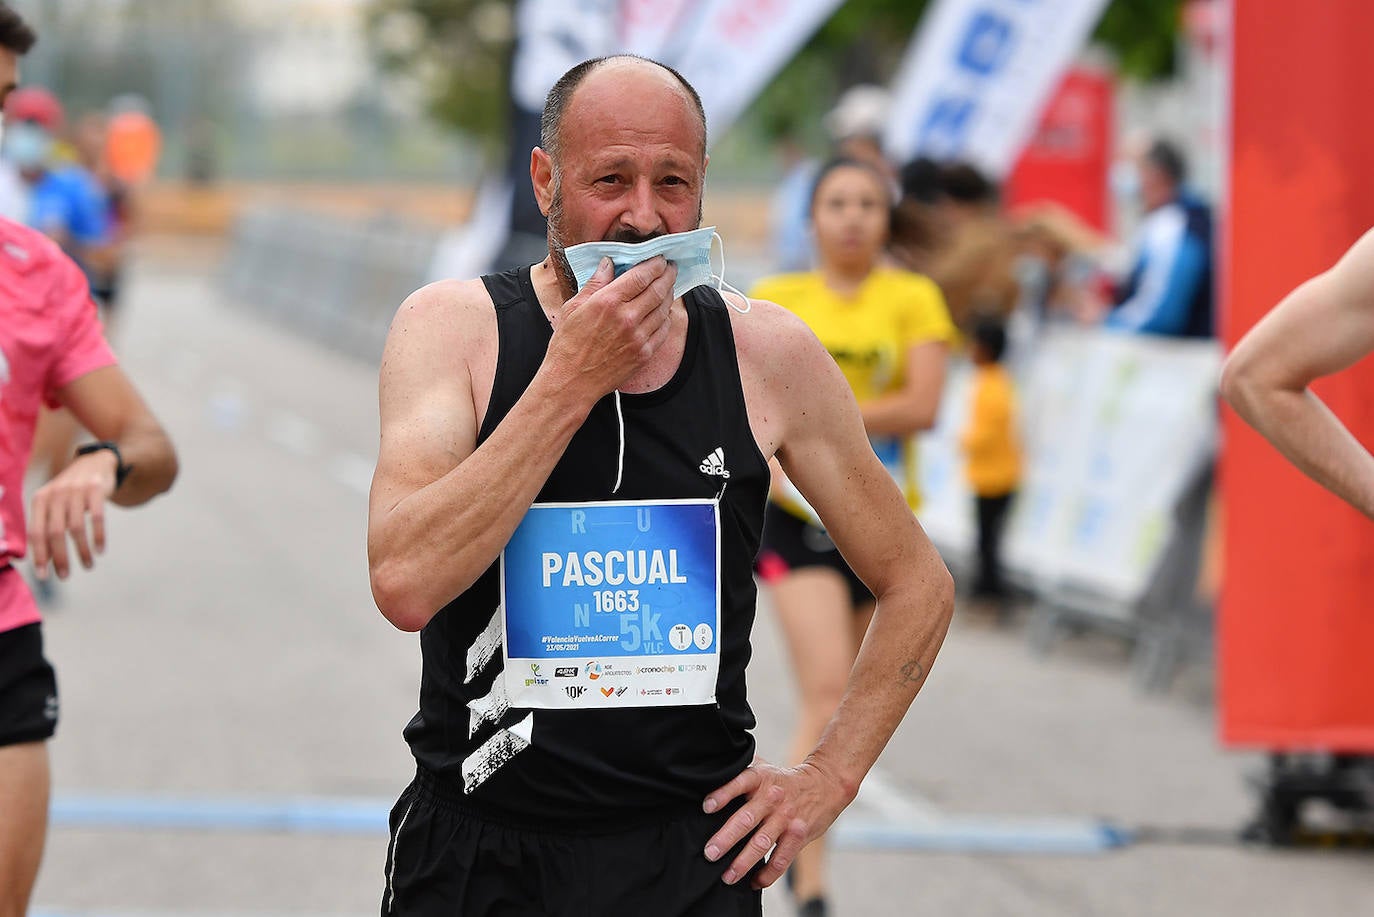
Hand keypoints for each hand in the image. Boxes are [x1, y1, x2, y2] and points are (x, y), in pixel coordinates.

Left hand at [28, 450, 117, 579]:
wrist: (95, 462)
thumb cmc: (71, 491)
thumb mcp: (54, 504)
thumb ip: (47, 527)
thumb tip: (44, 560)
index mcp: (40, 500)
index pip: (36, 532)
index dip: (39, 556)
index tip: (44, 576)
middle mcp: (55, 494)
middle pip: (55, 533)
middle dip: (60, 558)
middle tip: (65, 575)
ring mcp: (76, 491)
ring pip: (76, 528)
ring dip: (82, 551)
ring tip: (87, 565)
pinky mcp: (96, 489)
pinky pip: (97, 518)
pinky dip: (98, 537)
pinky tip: (100, 550)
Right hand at [545, 255, 676, 398]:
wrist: (571, 382)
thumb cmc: (567, 345)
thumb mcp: (573, 307)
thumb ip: (594, 283)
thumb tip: (608, 263)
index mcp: (608, 302)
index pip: (641, 275)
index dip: (655, 264)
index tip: (659, 259)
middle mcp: (627, 318)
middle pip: (658, 289)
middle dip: (667, 275)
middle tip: (670, 268)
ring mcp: (638, 337)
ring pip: (664, 309)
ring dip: (669, 294)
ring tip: (667, 286)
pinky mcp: (644, 354)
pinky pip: (663, 330)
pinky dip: (666, 317)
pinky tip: (663, 311)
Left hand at [701, 757, 853, 889]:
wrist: (824, 784)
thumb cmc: (783, 780)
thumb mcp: (763, 768)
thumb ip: (740, 773)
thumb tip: (708, 777)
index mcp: (760, 778)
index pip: (739, 783)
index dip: (722, 794)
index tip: (706, 807)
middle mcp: (772, 798)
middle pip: (747, 819)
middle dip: (727, 838)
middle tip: (710, 854)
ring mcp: (786, 818)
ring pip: (762, 842)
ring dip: (744, 862)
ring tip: (728, 876)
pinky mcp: (798, 835)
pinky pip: (782, 859)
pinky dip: (767, 874)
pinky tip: (754, 882)